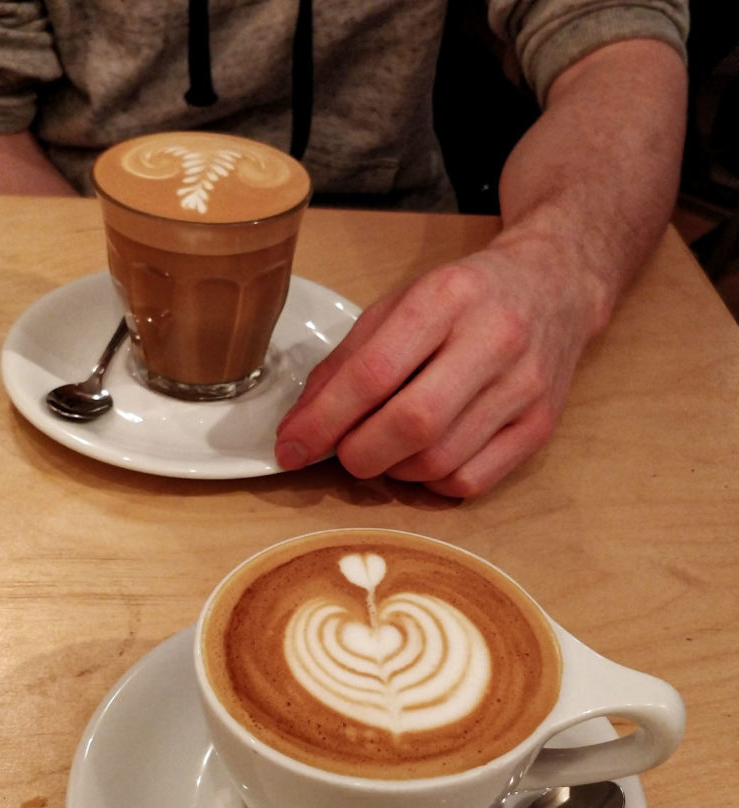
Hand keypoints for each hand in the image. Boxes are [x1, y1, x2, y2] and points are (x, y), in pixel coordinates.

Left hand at [275, 236, 598, 497]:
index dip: (323, 420)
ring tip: (386, 449)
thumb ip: (347, 362)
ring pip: (440, 461)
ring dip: (394, 470)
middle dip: (359, 454)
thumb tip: (301, 428)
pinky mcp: (541, 425)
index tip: (290, 448)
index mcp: (446, 298)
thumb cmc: (464, 298)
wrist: (555, 287)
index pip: (373, 373)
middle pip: (412, 425)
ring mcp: (524, 387)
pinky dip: (432, 483)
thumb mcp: (399, 306)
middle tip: (344, 453)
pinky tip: (424, 458)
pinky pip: (471, 481)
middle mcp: (494, 340)